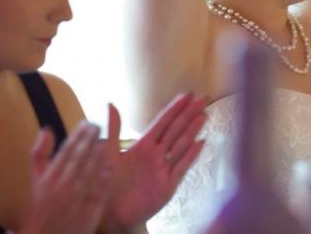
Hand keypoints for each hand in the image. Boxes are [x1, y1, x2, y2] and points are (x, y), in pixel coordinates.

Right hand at [15, 122, 111, 233]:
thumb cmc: (42, 202)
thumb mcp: (36, 178)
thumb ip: (39, 153)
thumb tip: (47, 129)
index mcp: (49, 178)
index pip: (65, 152)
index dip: (77, 136)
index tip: (86, 122)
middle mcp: (62, 187)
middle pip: (78, 159)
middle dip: (88, 141)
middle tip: (98, 126)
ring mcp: (76, 199)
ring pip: (90, 173)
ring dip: (98, 155)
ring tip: (104, 141)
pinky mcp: (88, 210)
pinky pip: (100, 191)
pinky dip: (105, 178)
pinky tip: (111, 165)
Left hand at [103, 93, 206, 230]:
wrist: (111, 215)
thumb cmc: (107, 185)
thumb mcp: (108, 154)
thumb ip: (113, 129)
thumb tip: (110, 103)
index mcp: (143, 145)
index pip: (163, 122)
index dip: (175, 108)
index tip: (188, 95)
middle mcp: (156, 154)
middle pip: (176, 130)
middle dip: (189, 114)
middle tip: (203, 99)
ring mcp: (164, 168)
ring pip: (181, 145)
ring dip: (192, 130)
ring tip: (203, 115)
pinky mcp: (168, 185)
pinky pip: (181, 167)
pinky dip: (191, 155)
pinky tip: (200, 142)